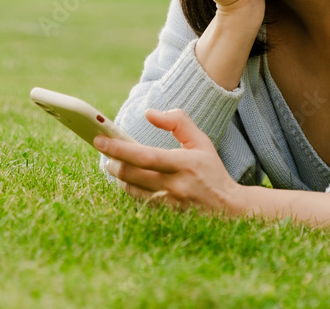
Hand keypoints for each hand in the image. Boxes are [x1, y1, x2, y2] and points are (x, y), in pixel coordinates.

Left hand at [96, 108, 242, 216]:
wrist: (230, 208)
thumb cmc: (211, 170)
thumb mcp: (201, 141)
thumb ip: (178, 122)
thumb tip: (150, 113)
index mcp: (184, 163)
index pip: (145, 156)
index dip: (119, 149)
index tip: (100, 140)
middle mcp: (175, 185)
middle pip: (132, 175)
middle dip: (113, 163)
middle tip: (106, 154)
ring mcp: (169, 204)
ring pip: (131, 190)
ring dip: (120, 176)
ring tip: (116, 165)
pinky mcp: (165, 215)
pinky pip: (139, 202)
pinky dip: (131, 189)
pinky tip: (130, 180)